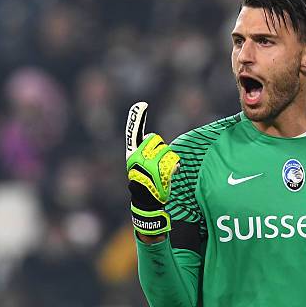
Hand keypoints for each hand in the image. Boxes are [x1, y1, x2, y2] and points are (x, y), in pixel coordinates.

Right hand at [125, 102, 179, 235]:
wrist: (147, 201)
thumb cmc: (146, 181)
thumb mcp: (142, 164)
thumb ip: (146, 150)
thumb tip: (153, 138)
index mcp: (132, 154)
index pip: (133, 133)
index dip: (136, 118)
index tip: (142, 104)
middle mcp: (137, 158)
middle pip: (156, 140)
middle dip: (160, 149)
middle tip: (158, 164)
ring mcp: (147, 165)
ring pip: (166, 152)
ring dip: (168, 161)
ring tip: (162, 173)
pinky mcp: (158, 173)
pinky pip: (172, 162)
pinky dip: (173, 169)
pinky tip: (167, 178)